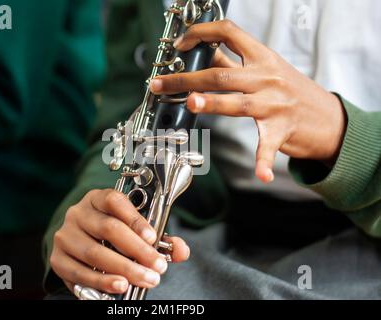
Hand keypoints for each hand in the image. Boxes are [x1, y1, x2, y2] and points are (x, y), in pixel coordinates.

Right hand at [50, 189, 189, 294]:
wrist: (79, 239)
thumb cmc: (111, 231)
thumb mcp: (133, 228)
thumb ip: (159, 239)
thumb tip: (181, 251)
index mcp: (98, 198)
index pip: (115, 201)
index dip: (135, 219)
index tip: (153, 238)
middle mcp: (79, 213)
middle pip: (108, 229)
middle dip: (137, 251)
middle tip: (158, 267)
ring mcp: (66, 236)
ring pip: (94, 253)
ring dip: (123, 269)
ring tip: (145, 279)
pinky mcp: (58, 259)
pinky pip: (79, 273)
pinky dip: (101, 282)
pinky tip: (119, 287)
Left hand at [150, 20, 346, 182]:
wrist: (327, 117)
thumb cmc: (291, 91)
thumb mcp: (266, 69)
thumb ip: (234, 63)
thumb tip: (204, 52)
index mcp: (263, 58)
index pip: (229, 33)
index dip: (201, 33)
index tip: (180, 44)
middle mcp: (268, 78)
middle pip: (221, 75)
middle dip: (186, 78)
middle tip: (160, 84)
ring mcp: (275, 104)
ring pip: (237, 102)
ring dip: (212, 103)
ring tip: (190, 103)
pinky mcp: (282, 130)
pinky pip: (269, 146)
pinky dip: (263, 161)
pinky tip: (261, 174)